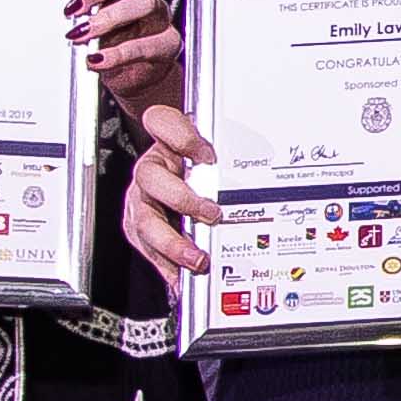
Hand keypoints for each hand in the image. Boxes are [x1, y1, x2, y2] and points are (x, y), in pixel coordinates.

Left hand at [63, 0, 179, 112]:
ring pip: (145, 2)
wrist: (127, 72)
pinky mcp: (167, 44)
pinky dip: (117, 54)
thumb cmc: (105, 36)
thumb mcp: (87, 12)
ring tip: (82, 34)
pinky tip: (96, 58)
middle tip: (76, 7)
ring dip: (107, 18)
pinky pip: (147, 45)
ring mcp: (160, 16)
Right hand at [126, 101, 217, 280]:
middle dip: (182, 199)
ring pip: (145, 220)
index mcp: (165, 142)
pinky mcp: (140, 226)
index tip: (206, 153)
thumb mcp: (209, 153)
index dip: (181, 136)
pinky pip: (148, 248)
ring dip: (172, 243)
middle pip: (152, 178)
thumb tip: (260, 167)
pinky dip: (167, 266)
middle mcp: (150, 170)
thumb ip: (226, 154)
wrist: (173, 175)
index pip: (162, 122)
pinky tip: (181, 278)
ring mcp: (141, 199)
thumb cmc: (196, 164)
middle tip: (211, 214)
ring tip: (196, 259)